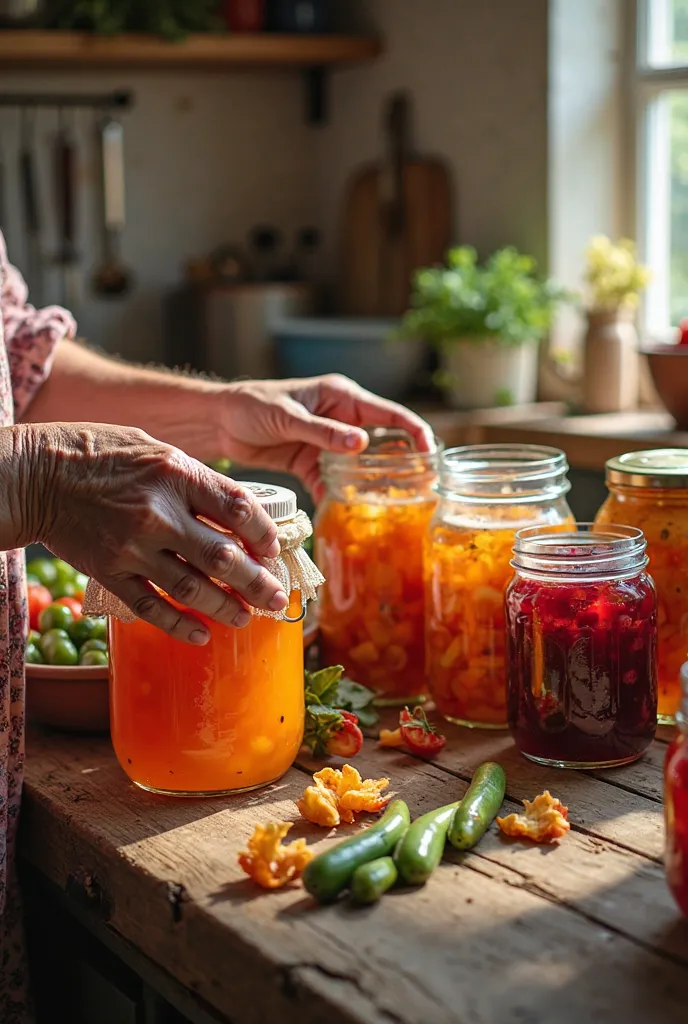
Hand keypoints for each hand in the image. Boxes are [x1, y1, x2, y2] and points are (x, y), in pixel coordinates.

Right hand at [20, 423, 287, 643]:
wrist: (37, 475)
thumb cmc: (99, 453)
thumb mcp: (155, 448)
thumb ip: (194, 479)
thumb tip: (235, 509)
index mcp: (176, 474)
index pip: (238, 508)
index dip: (264, 534)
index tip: (274, 550)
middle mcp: (158, 513)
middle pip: (223, 557)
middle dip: (257, 583)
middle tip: (277, 599)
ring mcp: (133, 547)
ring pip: (192, 588)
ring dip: (225, 608)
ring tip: (245, 618)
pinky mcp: (109, 572)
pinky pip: (150, 606)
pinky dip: (178, 624)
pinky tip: (200, 635)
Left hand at [218, 375, 433, 498]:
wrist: (219, 421)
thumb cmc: (252, 405)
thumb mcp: (288, 417)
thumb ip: (323, 431)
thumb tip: (360, 444)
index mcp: (342, 398)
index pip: (390, 415)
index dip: (415, 433)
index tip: (430, 456)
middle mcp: (341, 420)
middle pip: (381, 443)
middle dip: (400, 465)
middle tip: (420, 490)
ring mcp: (327, 443)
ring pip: (358, 466)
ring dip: (370, 485)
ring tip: (389, 508)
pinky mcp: (311, 463)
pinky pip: (332, 482)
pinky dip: (338, 497)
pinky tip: (345, 514)